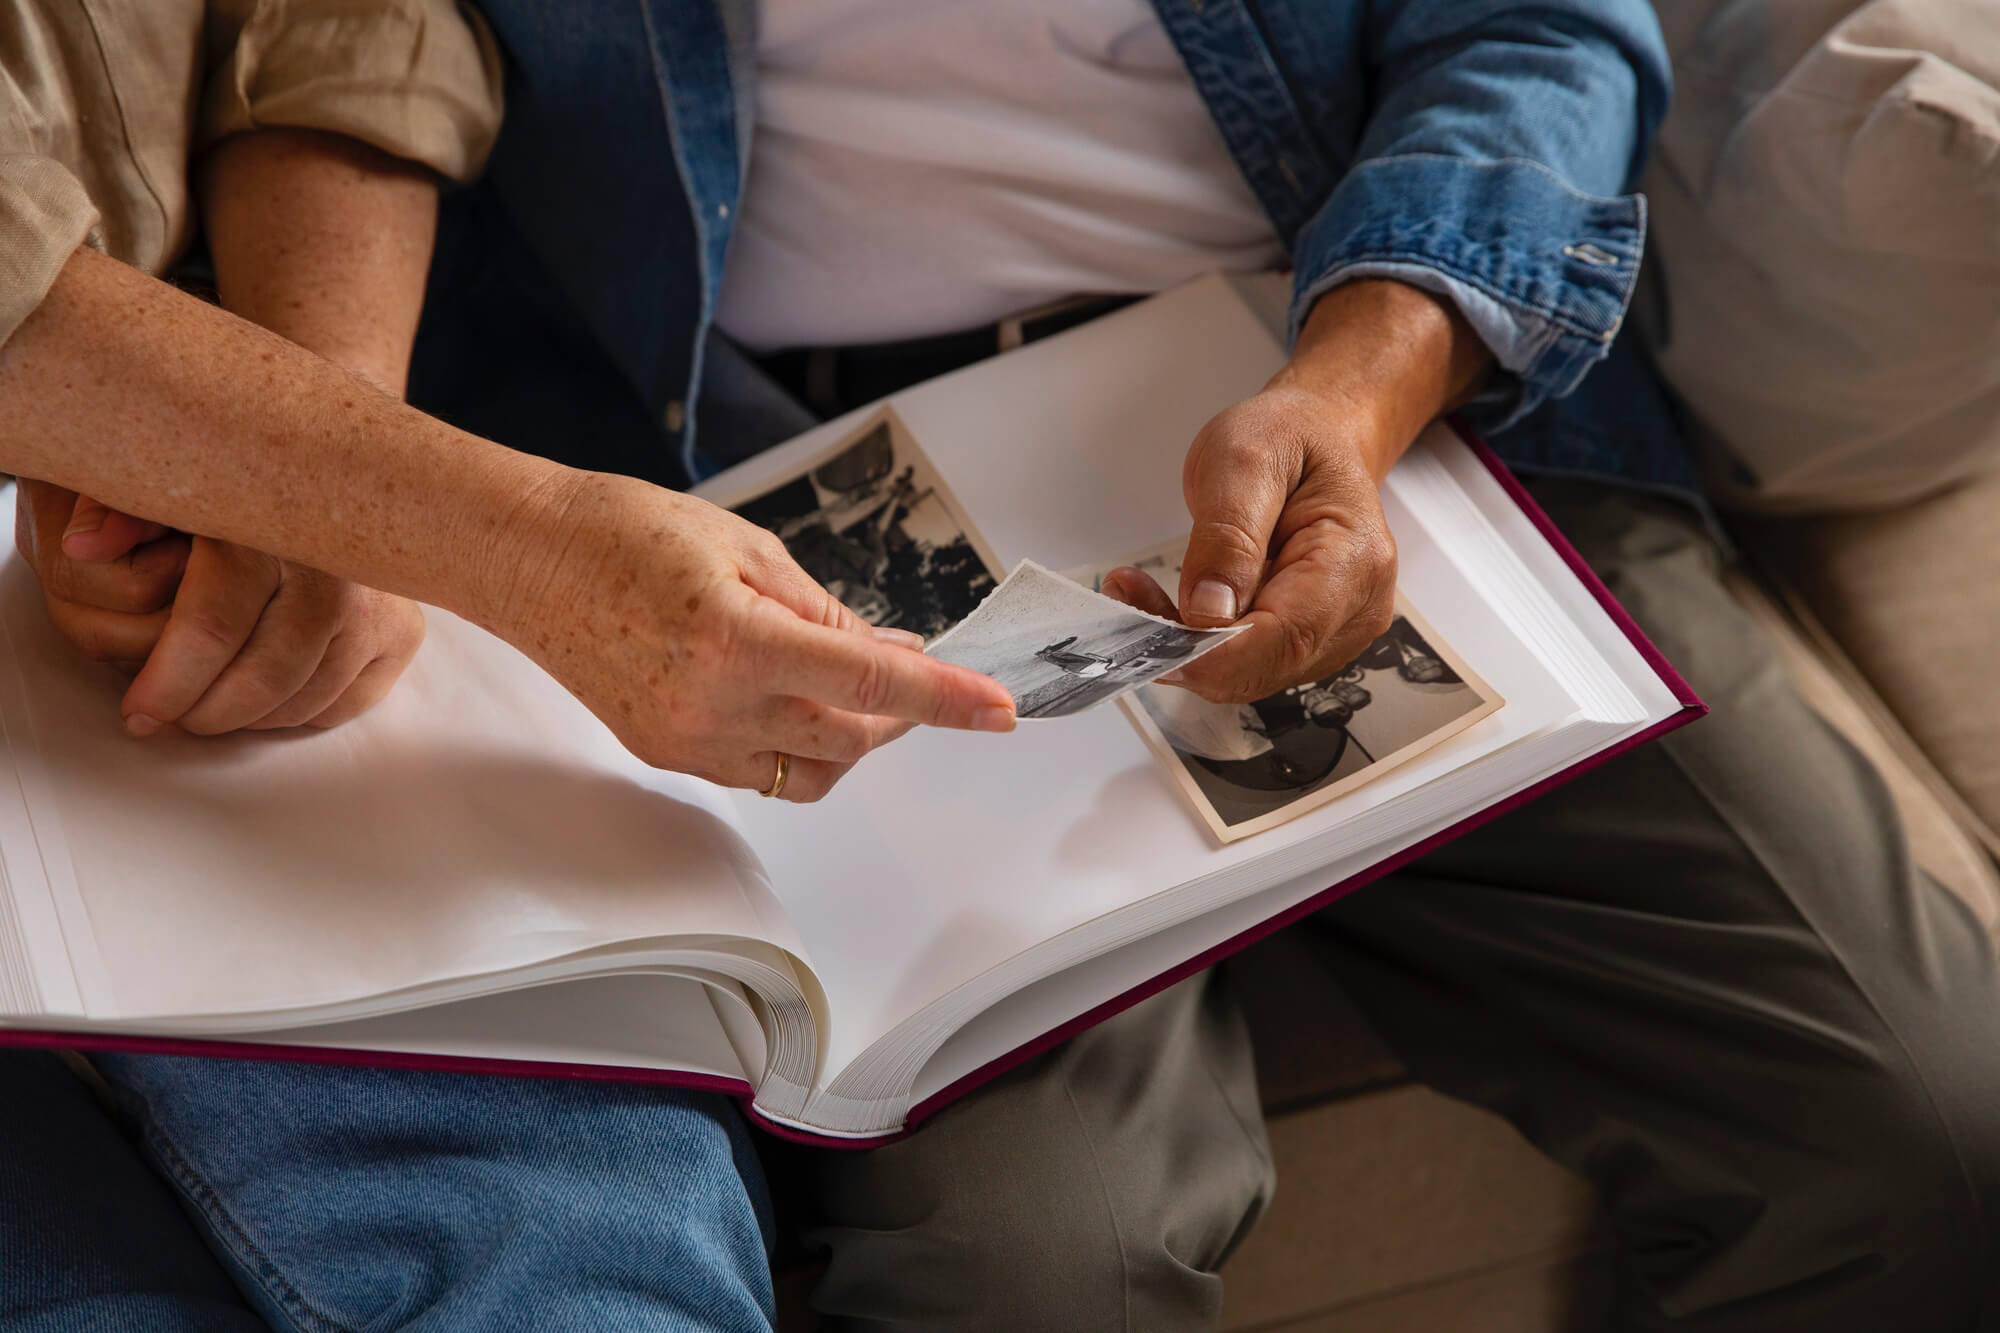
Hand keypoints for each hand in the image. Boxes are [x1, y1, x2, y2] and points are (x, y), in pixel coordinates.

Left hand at [15, 479, 424, 733]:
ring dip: (250, 717)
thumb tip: (83, 548)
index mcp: (273, 527)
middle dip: (209, 710)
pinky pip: (348, 700)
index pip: (215, 623)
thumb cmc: (244, 488)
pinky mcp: (403, 630)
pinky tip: (262, 703)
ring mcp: (379, 602)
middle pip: (268, 670)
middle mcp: (336, 566)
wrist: (338, 472)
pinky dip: (299, 713)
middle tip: (170, 719)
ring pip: (308, 692)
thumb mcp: (172, 484)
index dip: (171, 678)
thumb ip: (120, 513)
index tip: (141, 710)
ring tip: (208, 712)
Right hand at [483, 471, 1016, 802]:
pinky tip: (797, 700)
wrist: (528, 559)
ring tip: (855, 686)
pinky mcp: (669, 755)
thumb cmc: (625, 531)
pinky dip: (801, 744)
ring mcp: (688, 741)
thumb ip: (824, 611)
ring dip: (854, 736)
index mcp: (737, 640)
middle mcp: (712, 705)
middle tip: (916, 670)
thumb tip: (887, 652)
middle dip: (899, 712)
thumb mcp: (748, 548)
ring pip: (813, 770)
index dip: (945, 699)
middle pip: (851, 737)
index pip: (870, 683)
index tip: (997, 709)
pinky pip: (763, 773)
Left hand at [1101, 385, 1397, 702]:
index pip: (1285, 637)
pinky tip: (1173, 605)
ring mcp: (1337, 631)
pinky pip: (1249, 663)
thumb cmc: (1287, 440)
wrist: (1315, 438)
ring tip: (1142, 592)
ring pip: (1249, 673)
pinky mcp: (1310, 641)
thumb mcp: (1244, 462)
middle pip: (1265, 665)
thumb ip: (1227, 537)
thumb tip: (1208, 612)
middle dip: (1188, 648)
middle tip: (1128, 598)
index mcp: (1353, 560)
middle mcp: (1357, 608)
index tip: (1149, 639)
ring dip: (1188, 646)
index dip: (1213, 654)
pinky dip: (1201, 643)